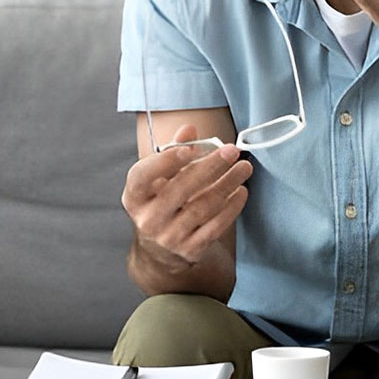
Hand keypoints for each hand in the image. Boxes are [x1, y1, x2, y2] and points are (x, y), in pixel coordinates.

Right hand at [121, 124, 251, 270]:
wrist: (161, 248)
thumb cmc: (162, 201)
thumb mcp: (159, 178)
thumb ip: (173, 151)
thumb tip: (189, 129)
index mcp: (135, 196)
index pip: (142, 177)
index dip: (165, 162)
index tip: (189, 149)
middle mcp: (148, 219)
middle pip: (180, 189)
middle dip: (209, 167)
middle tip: (231, 151)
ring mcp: (169, 237)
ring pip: (202, 208)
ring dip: (226, 184)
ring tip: (244, 168)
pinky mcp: (190, 249)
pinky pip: (214, 227)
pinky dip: (230, 208)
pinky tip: (241, 191)